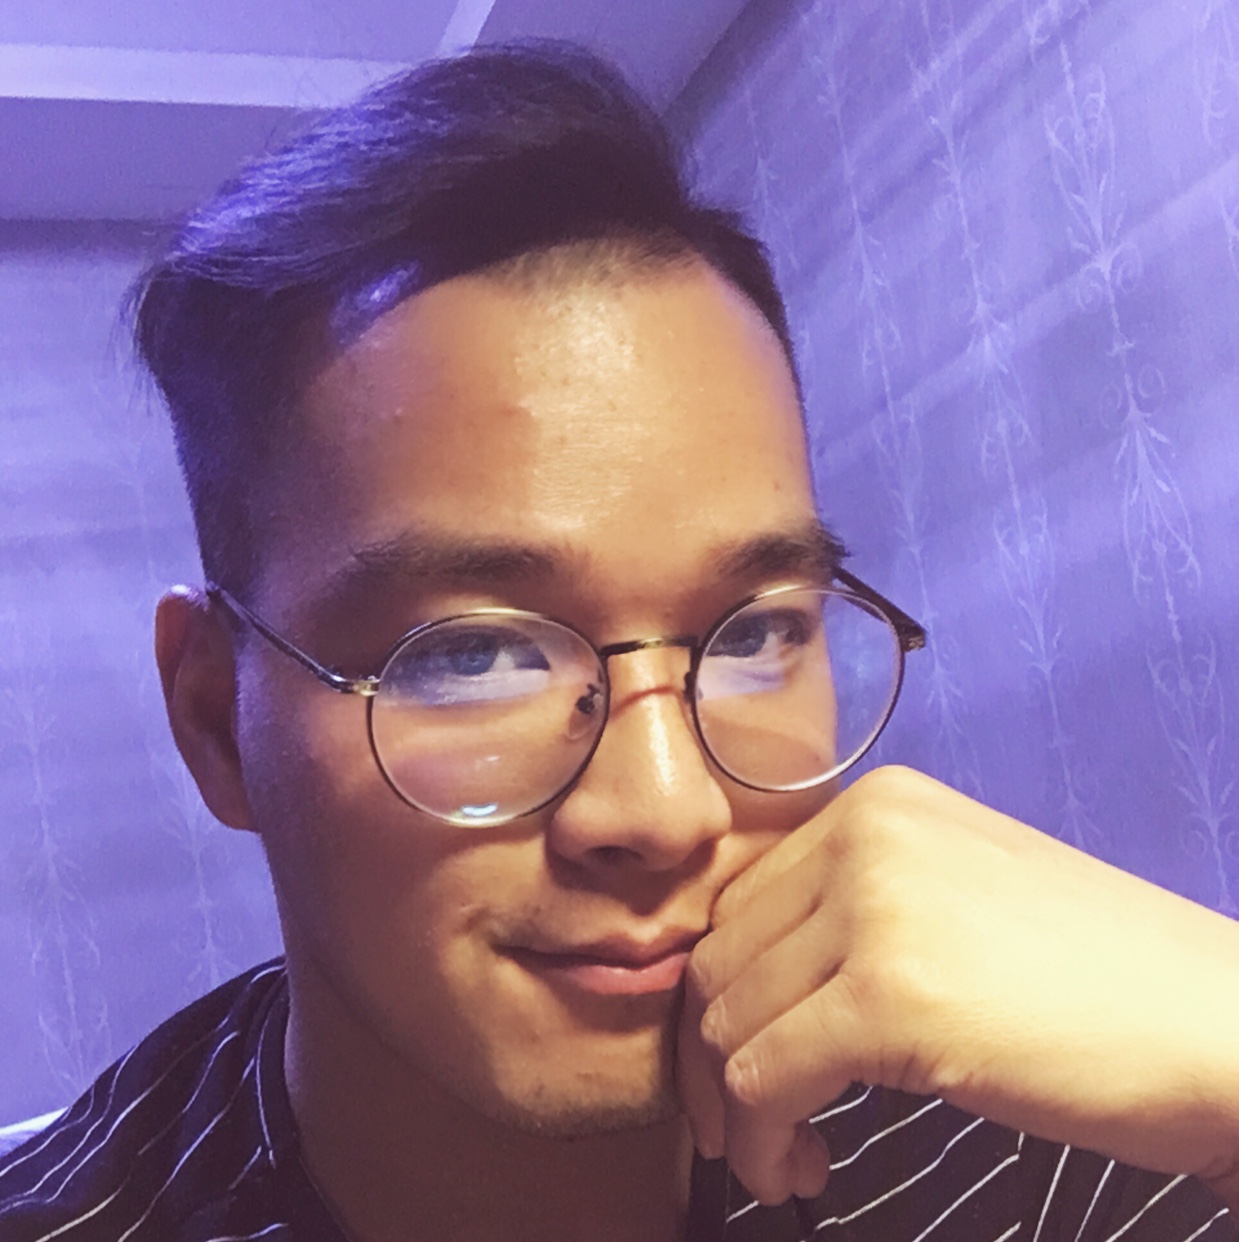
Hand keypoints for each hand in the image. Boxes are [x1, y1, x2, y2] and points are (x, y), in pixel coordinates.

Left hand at [677, 766, 1238, 1205]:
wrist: (1217, 1024)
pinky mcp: (890, 995)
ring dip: (738, 1111)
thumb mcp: (949, 904)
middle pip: (722, 960)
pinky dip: (762, 1140)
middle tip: (754, 1128)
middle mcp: (863, 835)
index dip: (724, 996)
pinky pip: (764, 1077)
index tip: (742, 1063)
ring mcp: (875, 908)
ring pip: (729, 1021)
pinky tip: (799, 1171)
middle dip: (714, 1057)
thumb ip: (849, 916)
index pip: (742, 906)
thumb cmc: (1091, 981)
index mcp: (874, 805)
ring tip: (787, 1155)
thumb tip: (739, 990)